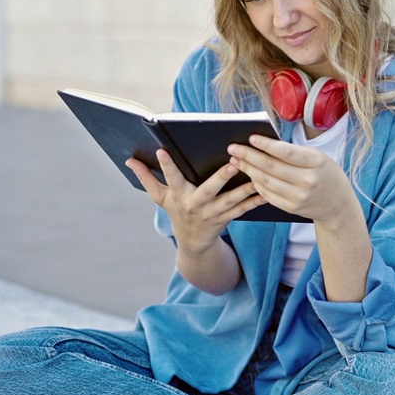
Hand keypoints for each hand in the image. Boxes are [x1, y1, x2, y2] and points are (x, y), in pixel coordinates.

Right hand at [126, 150, 264, 252]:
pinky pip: (243, 210)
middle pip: (208, 190)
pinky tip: (266, 192)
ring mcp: (212, 214)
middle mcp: (195, 205)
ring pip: (230, 201)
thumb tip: (128, 160)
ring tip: (256, 176)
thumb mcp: (159, 197)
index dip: (165, 165)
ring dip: (244, 189)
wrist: (192, 244)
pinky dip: (255, 201)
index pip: (170, 178)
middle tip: (232, 164)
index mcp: (177, 196)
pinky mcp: (227, 219)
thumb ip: (146, 178)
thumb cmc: (176, 212)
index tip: (162, 150)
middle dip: (220, 178)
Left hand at [227, 135, 357, 226]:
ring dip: (248, 170)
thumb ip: (294, 152)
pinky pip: (268, 194)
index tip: (250, 138)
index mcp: (316, 162)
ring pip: (266, 181)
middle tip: (233, 148)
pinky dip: (256, 184)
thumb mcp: (318, 157)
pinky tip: (248, 174)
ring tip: (236, 160)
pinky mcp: (291, 208)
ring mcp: (299, 197)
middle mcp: (308, 181)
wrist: (338, 205)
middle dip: (249, 156)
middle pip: (271, 167)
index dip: (266, 145)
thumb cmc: (325, 173)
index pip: (286, 152)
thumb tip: (263, 144)